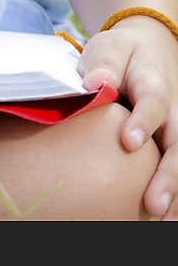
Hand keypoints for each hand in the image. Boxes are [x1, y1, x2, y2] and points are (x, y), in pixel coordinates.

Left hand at [78, 15, 177, 219]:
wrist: (151, 51)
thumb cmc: (124, 53)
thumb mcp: (111, 47)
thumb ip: (105, 63)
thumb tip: (95, 83)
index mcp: (154, 83)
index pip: (153, 103)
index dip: (143, 122)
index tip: (129, 141)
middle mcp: (173, 111)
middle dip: (168, 176)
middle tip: (153, 203)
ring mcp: (177, 129)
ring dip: (174, 191)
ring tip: (160, 218)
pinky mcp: (173, 142)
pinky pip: (176, 164)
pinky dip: (175, 194)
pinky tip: (164, 216)